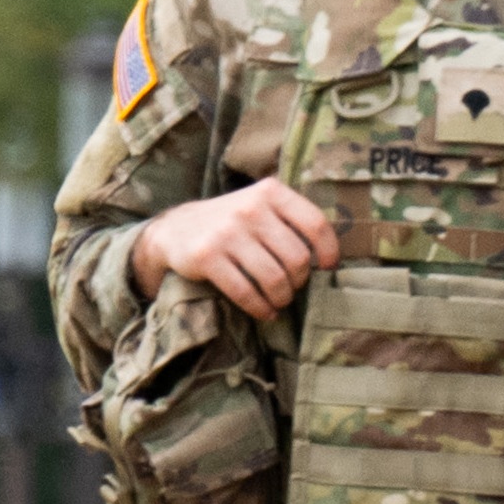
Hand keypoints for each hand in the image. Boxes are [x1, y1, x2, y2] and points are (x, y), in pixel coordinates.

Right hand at [131, 179, 334, 318]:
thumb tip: (329, 255)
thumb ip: (290, 219)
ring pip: (274, 278)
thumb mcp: (259, 205)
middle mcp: (249, 209)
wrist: (174, 229)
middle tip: (292, 287)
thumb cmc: (230, 222)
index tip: (326, 267)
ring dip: (281, 298)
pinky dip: (260, 308)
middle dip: (299, 280)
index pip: (315, 223)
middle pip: (296, 257)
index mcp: (270, 192)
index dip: (328, 250)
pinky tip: (264, 311)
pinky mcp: (207, 257)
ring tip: (279, 301)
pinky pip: (245, 292)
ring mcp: (226, 232)